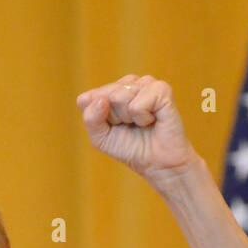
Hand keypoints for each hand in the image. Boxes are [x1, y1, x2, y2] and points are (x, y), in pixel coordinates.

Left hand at [76, 74, 198, 185]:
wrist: (158, 164)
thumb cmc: (130, 148)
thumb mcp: (100, 138)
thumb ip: (91, 118)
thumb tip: (101, 99)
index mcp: (110, 90)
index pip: (86, 99)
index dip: (97, 120)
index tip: (113, 127)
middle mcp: (128, 83)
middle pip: (104, 96)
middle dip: (115, 118)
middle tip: (130, 126)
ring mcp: (146, 83)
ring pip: (119, 96)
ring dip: (129, 118)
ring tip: (142, 123)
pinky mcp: (161, 90)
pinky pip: (137, 104)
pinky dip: (142, 118)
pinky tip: (152, 120)